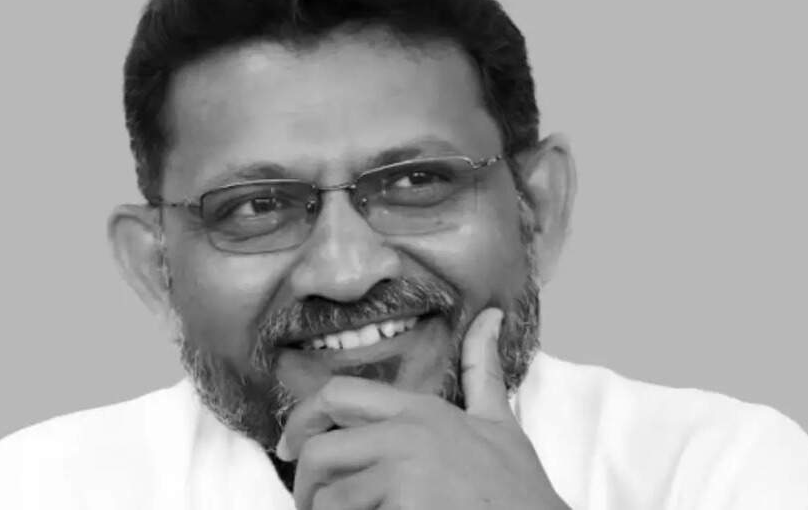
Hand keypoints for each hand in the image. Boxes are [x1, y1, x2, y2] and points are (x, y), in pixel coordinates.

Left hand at [277, 308, 569, 509]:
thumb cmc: (517, 490)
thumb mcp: (500, 423)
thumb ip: (483, 370)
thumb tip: (490, 316)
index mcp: (421, 410)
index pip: (338, 395)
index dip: (301, 421)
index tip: (289, 449)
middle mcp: (407, 435)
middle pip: (320, 452)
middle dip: (306, 487)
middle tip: (313, 509)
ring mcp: (405, 472)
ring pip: (329, 498)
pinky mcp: (406, 507)